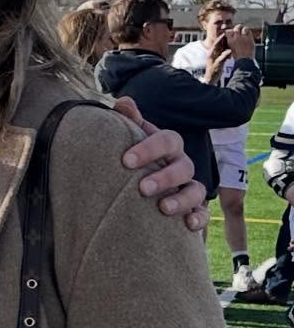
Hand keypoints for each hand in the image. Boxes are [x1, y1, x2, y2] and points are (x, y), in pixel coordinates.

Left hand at [111, 97, 207, 231]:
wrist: (136, 186)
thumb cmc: (134, 159)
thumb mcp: (130, 139)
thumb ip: (128, 121)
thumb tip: (123, 102)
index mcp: (167, 146)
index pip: (166, 140)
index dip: (149, 148)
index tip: (126, 161)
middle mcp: (181, 165)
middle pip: (183, 167)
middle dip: (165, 177)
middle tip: (142, 188)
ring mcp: (188, 188)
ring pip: (197, 191)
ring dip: (182, 200)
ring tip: (162, 208)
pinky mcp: (192, 210)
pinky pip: (203, 215)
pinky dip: (199, 219)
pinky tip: (187, 225)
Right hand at [226, 26, 256, 60]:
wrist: (244, 60)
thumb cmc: (237, 56)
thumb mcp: (231, 49)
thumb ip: (231, 42)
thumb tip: (231, 37)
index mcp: (230, 41)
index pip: (228, 31)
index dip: (229, 31)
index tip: (230, 32)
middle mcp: (237, 37)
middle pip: (236, 28)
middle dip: (237, 28)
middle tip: (238, 30)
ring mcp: (244, 37)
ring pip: (244, 28)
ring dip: (243, 29)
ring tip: (244, 32)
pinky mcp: (250, 39)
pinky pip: (249, 31)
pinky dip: (248, 32)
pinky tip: (248, 34)